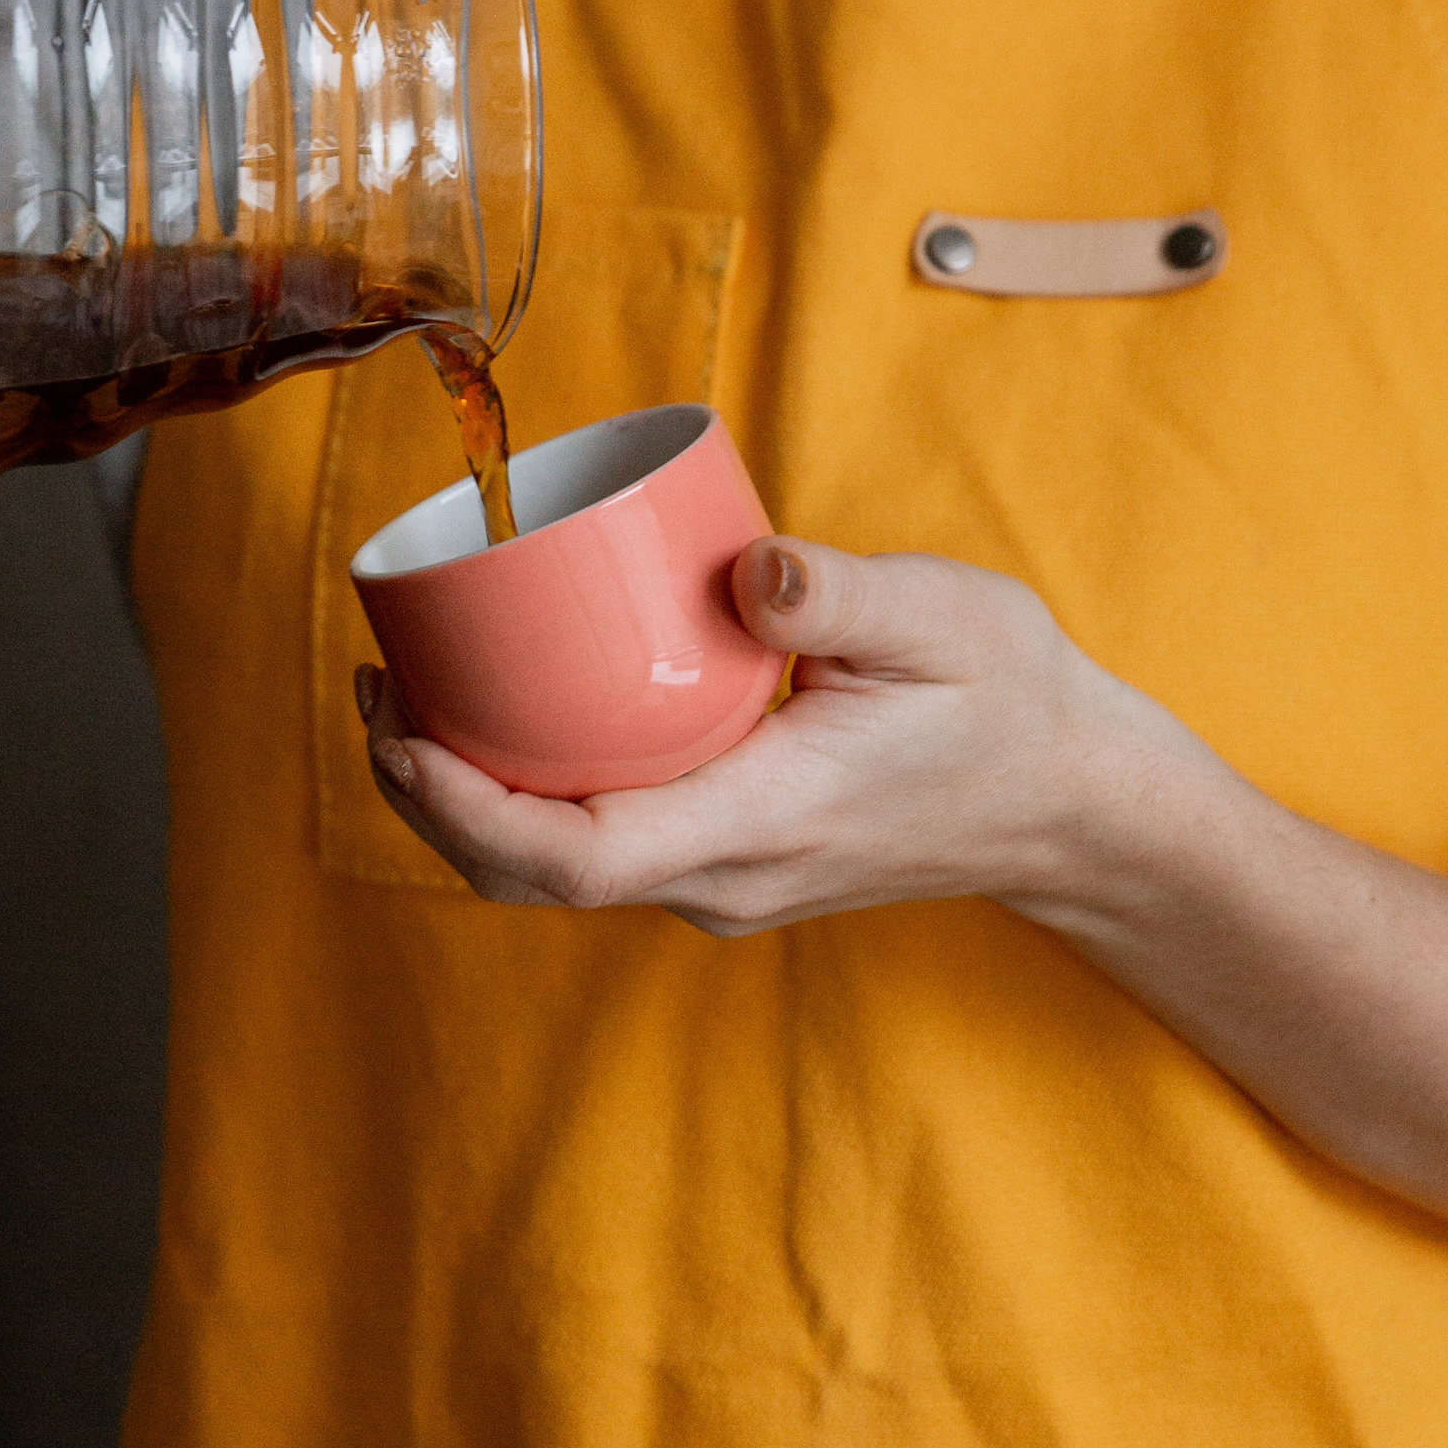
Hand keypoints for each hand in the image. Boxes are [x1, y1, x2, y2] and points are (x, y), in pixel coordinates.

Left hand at [356, 534, 1447, 1317]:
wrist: (1082, 808)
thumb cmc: (1015, 706)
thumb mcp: (947, 621)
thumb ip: (844, 593)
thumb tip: (746, 567)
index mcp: (758, 821)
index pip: (565, 857)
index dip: (454, 803)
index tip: (387, 722)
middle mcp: (722, 874)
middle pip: (528, 872)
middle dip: (426, 788)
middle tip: (366, 678)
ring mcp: (723, 879)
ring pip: (555, 864)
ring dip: (467, 790)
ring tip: (405, 683)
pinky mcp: (728, 857)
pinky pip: (597, 838)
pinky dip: (527, 786)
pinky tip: (501, 707)